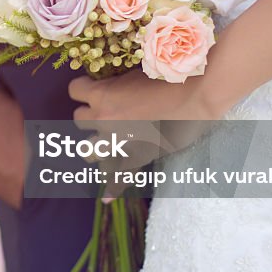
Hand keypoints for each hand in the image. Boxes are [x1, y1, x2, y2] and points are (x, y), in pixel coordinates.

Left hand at [68, 72, 220, 200]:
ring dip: (94, 144)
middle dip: (89, 115)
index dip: (84, 89)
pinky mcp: (134, 158)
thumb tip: (111, 88)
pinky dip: (113, 188)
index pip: (75, 90)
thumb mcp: (135, 74)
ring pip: (87, 150)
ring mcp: (117, 142)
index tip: (92, 89)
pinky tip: (107, 197)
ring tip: (105, 141)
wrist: (197, 96)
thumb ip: (117, 84)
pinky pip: (118, 179)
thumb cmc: (170, 78)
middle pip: (78, 119)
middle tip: (105, 113)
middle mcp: (103, 119)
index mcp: (102, 94)